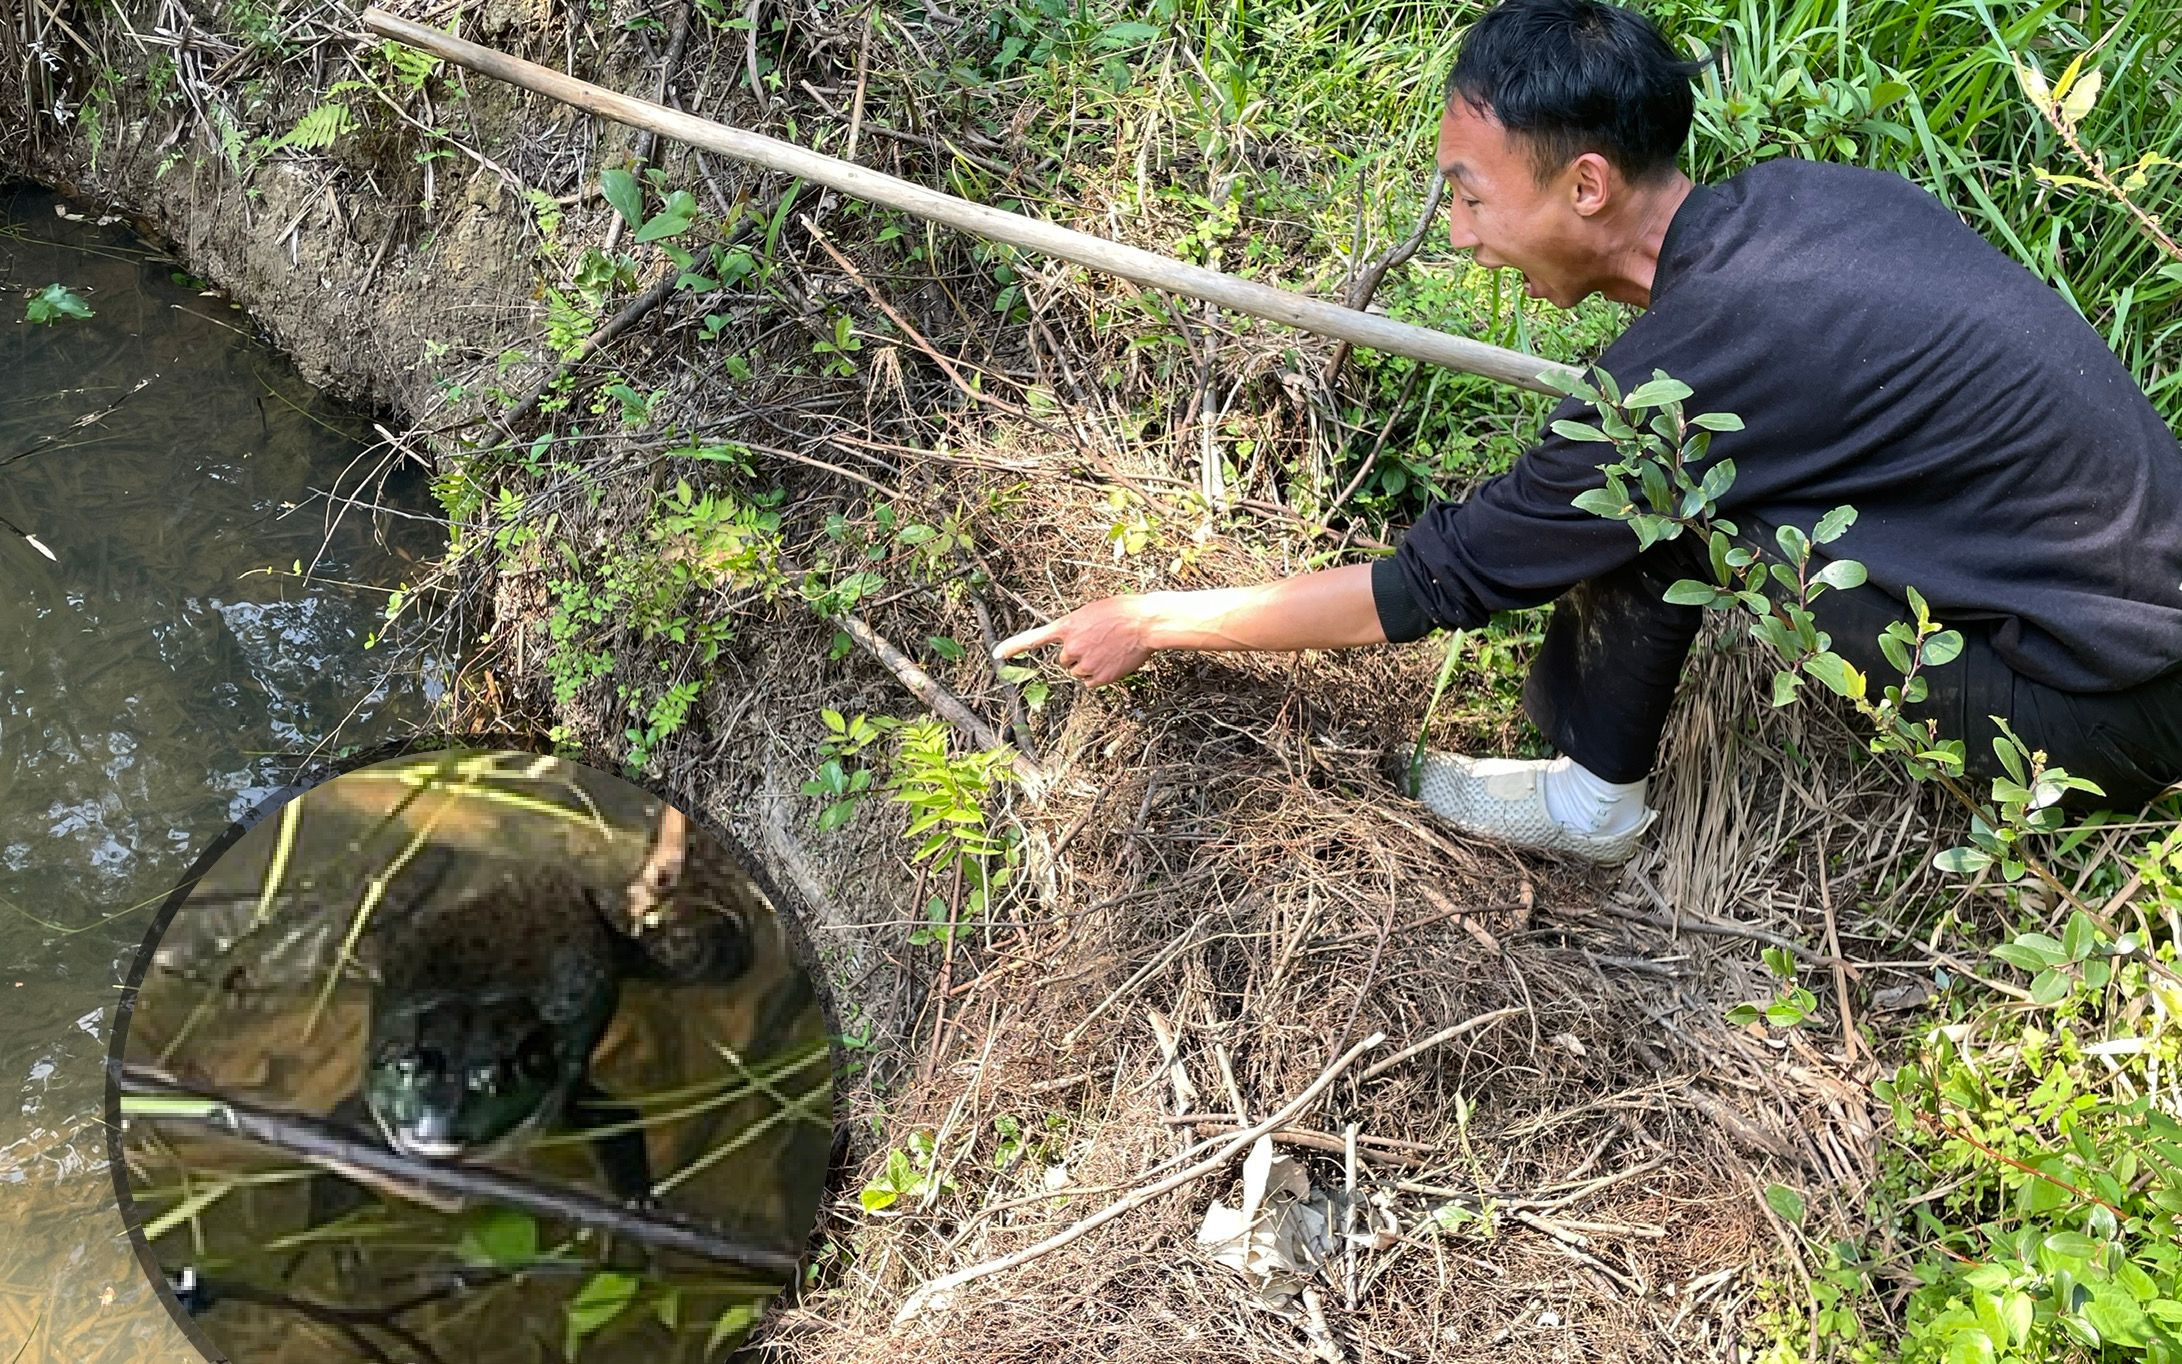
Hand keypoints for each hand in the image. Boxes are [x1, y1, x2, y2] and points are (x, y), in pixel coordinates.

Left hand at [994, 596, 1157, 686]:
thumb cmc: (1122, 611)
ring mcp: (1084, 663)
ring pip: (1077, 672)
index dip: (1013, 647)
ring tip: (1108, 651)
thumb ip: (1076, 627)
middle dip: (1076, 655)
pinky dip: (1098, 676)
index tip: (996, 654)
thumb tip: (1072, 643)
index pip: (1033, 638)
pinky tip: (1111, 663)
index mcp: (1067, 627)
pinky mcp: (1098, 677)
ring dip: (1088, 665)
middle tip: (1097, 643)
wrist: (1144, 623)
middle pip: (1064, 661)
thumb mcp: (1092, 611)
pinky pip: (1089, 682)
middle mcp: (1071, 647)